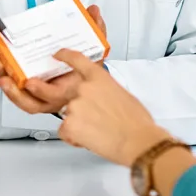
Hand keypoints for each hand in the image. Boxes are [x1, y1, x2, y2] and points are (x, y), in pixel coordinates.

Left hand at [0, 5, 107, 114]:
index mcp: (70, 89)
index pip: (57, 94)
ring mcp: (42, 99)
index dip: (43, 90)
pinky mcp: (31, 94)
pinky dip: (7, 82)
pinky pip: (18, 94)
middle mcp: (55, 98)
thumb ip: (96, 29)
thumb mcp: (95, 49)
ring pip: (24, 101)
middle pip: (34, 103)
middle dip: (17, 92)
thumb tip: (93, 11)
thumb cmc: (88, 70)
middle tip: (6, 78)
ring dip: (8, 86)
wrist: (88, 83)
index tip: (30, 81)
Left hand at [53, 48, 169, 166]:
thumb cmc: (136, 122)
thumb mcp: (123, 94)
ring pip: (68, 115)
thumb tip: (101, 97)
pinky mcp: (69, 125)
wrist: (137, 140)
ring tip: (98, 131)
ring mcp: (74, 106)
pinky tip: (90, 139)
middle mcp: (84, 88)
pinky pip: (64, 131)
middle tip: (95, 119)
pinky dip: (74, 137)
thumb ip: (105, 90)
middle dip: (80, 108)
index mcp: (99, 78)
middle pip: (71, 95)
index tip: (58, 54)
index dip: (65, 56)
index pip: (77, 60)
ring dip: (78, 123)